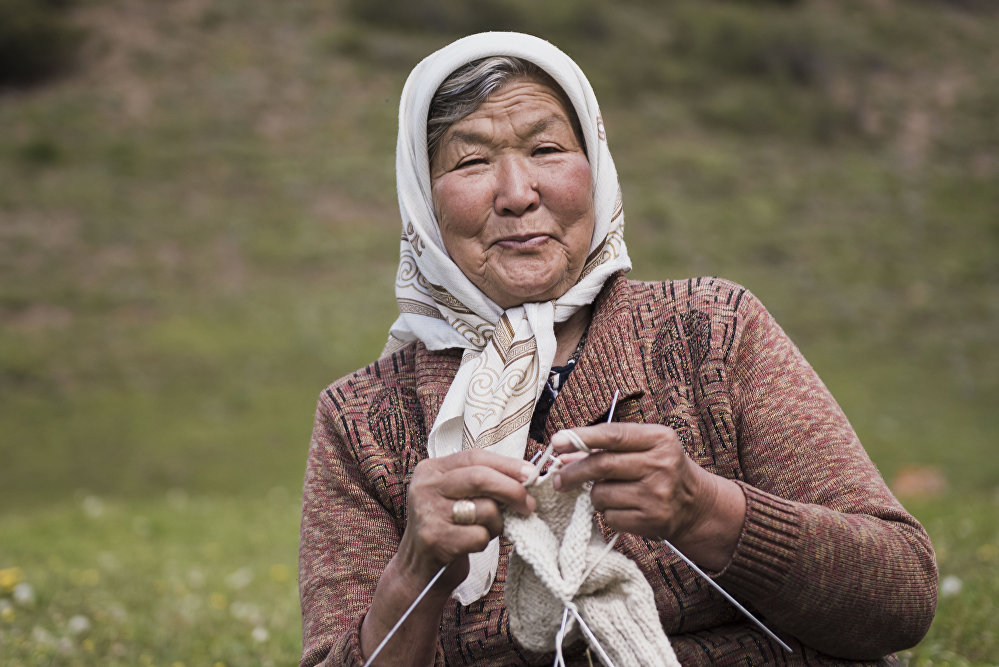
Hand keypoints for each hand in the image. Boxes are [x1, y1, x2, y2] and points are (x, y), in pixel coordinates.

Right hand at [397, 450, 536, 589]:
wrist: (419, 569)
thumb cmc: (449, 527)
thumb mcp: (458, 496)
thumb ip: (483, 482)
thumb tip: (526, 476)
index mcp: (432, 469)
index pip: (475, 457)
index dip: (507, 464)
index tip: (530, 473)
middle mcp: (425, 487)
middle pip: (480, 478)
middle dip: (512, 490)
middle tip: (529, 504)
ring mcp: (428, 512)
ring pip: (484, 509)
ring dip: (497, 523)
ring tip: (487, 530)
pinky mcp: (434, 539)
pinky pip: (479, 536)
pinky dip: (484, 542)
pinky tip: (471, 544)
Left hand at [550, 423, 744, 570]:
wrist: (695, 504)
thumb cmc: (660, 469)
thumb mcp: (642, 448)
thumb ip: (605, 448)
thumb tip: (562, 456)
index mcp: (659, 439)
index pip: (613, 435)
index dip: (581, 438)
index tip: (556, 441)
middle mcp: (661, 465)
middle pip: (602, 465)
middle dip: (573, 473)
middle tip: (558, 479)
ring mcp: (658, 494)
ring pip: (601, 494)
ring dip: (595, 495)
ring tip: (609, 493)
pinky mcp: (653, 520)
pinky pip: (610, 517)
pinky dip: (607, 513)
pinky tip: (622, 508)